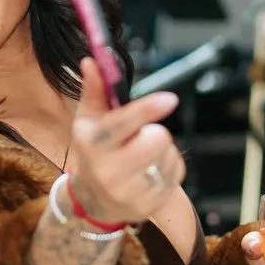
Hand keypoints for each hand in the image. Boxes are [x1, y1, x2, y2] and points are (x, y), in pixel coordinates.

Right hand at [65, 59, 185, 225]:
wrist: (93, 200)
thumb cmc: (93, 151)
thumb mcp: (88, 121)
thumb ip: (94, 90)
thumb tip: (92, 60)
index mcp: (92, 144)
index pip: (123, 123)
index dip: (147, 109)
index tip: (169, 99)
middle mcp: (108, 171)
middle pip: (157, 138)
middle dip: (154, 131)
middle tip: (141, 135)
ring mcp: (130, 191)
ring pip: (169, 154)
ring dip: (162, 149)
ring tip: (143, 155)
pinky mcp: (149, 204)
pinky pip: (176, 173)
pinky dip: (169, 166)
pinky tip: (151, 170)